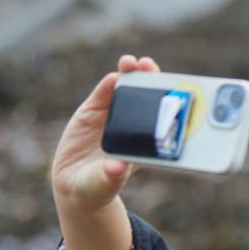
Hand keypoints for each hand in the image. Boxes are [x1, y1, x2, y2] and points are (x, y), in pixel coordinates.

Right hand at [51, 54, 159, 212]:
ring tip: (131, 63)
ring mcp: (115, 116)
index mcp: (145, 144)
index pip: (162, 120)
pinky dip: (109, 84)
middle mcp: (134, 126)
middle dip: (151, 81)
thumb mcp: (102, 184)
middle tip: (150, 66)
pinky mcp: (95, 111)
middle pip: (147, 99)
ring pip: (127, 90)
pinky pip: (104, 93)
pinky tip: (114, 76)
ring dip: (131, 75)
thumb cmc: (97, 186)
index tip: (174, 92)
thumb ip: (110, 177)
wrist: (74, 182)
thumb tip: (117, 169)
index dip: (168, 104)